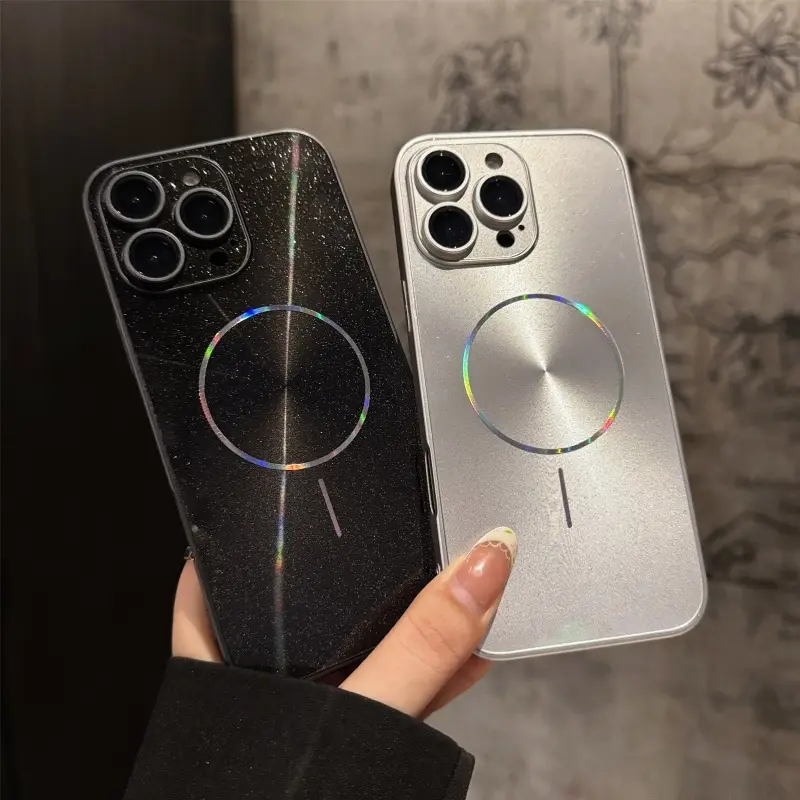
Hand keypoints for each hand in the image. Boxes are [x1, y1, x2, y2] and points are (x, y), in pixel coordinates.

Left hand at [173, 526, 516, 717]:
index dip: (279, 510)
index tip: (320, 477)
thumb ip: (422, 642)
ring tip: (460, 579)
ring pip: (362, 637)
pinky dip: (429, 666)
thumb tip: (480, 566)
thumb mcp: (358, 710)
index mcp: (227, 644)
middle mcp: (259, 667)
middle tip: (418, 522)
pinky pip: (391, 683)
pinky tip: (471, 651)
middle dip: (377, 565)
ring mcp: (306, 699)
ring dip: (413, 615)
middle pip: (315, 588)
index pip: (236, 551)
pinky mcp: (344, 729)